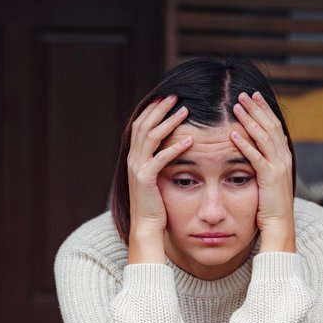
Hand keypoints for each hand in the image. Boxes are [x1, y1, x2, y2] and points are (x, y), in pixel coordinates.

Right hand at [126, 94, 191, 262]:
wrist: (145, 227)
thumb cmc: (155, 204)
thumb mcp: (155, 177)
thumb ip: (158, 160)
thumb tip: (170, 145)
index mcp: (134, 156)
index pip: (141, 125)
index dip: (152, 110)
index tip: (166, 97)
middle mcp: (133, 159)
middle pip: (144, 125)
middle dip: (160, 108)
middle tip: (175, 95)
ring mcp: (137, 169)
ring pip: (151, 138)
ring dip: (169, 122)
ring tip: (184, 110)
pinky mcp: (146, 180)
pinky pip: (160, 159)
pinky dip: (174, 148)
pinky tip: (189, 140)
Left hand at [230, 91, 295, 252]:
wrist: (280, 226)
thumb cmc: (270, 206)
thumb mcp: (268, 180)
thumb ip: (264, 163)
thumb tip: (258, 149)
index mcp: (284, 157)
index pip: (274, 127)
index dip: (264, 110)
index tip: (253, 97)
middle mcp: (284, 158)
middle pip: (270, 126)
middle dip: (257, 108)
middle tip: (243, 93)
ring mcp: (278, 168)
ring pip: (264, 137)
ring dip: (250, 120)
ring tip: (236, 106)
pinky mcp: (270, 178)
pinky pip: (256, 157)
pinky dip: (244, 145)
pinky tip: (232, 135)